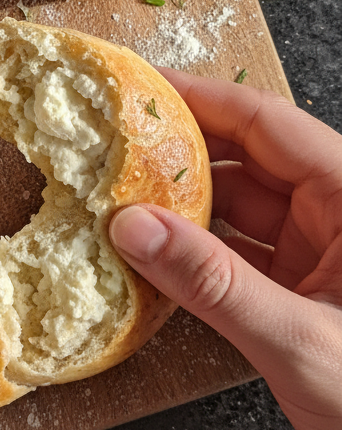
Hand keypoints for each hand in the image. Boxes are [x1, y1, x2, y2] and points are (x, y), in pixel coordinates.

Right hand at [109, 72, 341, 429]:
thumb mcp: (299, 340)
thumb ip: (213, 284)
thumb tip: (133, 228)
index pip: (269, 123)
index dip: (202, 98)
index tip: (139, 89)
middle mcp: (339, 216)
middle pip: (249, 161)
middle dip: (179, 154)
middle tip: (110, 147)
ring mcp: (323, 255)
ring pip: (239, 211)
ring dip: (181, 211)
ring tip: (116, 201)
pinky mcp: (306, 294)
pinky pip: (241, 258)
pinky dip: (196, 258)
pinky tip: (149, 259)